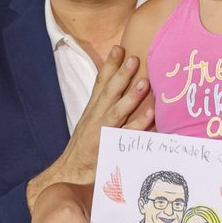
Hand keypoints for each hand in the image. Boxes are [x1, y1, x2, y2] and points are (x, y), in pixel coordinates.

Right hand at [44, 48, 152, 189]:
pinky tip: (152, 117)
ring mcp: (102, 134)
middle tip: (134, 59)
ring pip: (116, 113)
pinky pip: (126, 137)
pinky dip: (139, 126)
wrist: (70, 175)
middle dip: (121, 75)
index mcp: (92, 111)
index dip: (109, 66)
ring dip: (130, 98)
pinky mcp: (109, 149)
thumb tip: (123, 89)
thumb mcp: (91, 123)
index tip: (119, 47)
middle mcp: (95, 119)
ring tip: (145, 83)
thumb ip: (105, 106)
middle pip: (108, 94)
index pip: (100, 84)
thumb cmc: (86, 149)